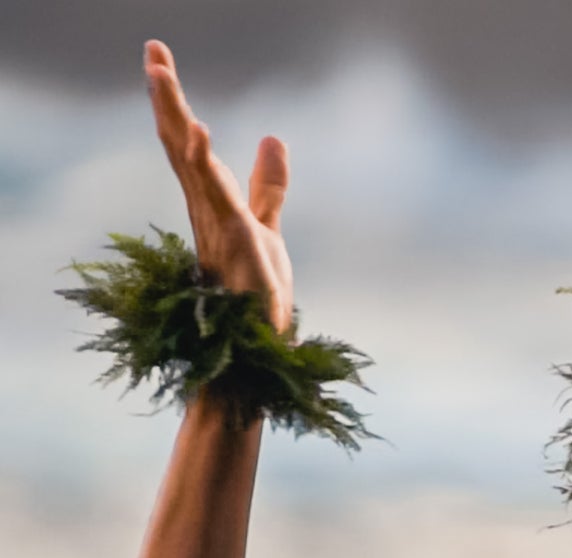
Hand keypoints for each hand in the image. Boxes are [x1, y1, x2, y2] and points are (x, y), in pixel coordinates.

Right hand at [144, 39, 293, 335]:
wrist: (258, 346)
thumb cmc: (256, 294)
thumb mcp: (266, 225)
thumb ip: (266, 184)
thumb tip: (272, 137)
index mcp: (210, 202)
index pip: (186, 143)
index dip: (173, 103)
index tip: (158, 60)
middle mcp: (205, 209)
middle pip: (179, 143)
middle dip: (166, 97)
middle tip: (152, 50)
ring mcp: (216, 223)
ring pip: (189, 161)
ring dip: (176, 117)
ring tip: (161, 74)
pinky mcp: (234, 240)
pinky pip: (216, 195)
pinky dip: (204, 162)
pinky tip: (198, 131)